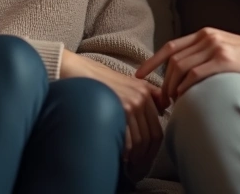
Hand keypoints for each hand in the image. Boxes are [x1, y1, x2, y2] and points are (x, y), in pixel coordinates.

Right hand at [61, 51, 163, 180]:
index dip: (153, 148)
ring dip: (136, 158)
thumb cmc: (97, 78)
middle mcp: (141, 97)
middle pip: (152, 136)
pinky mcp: (120, 109)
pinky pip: (128, 139)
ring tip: (129, 167)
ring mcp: (131, 104)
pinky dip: (126, 153)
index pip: (157, 128)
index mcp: (146, 91)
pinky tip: (121, 158)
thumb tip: (163, 108)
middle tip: (138, 169)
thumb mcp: (127, 81)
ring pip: (141, 141)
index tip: (145, 159)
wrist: (77, 70)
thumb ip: (147, 93)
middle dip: (146, 157)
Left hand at [136, 28, 239, 99]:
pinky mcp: (224, 61)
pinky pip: (195, 75)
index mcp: (206, 34)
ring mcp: (216, 48)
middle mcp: (208, 37)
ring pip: (180, 68)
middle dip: (161, 81)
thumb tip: (188, 76)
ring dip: (171, 87)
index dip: (152, 61)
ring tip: (171, 103)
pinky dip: (185, 88)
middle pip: (172, 60)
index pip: (171, 47)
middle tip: (160, 100)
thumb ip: (207, 57)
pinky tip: (184, 99)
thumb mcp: (227, 51)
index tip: (139, 74)